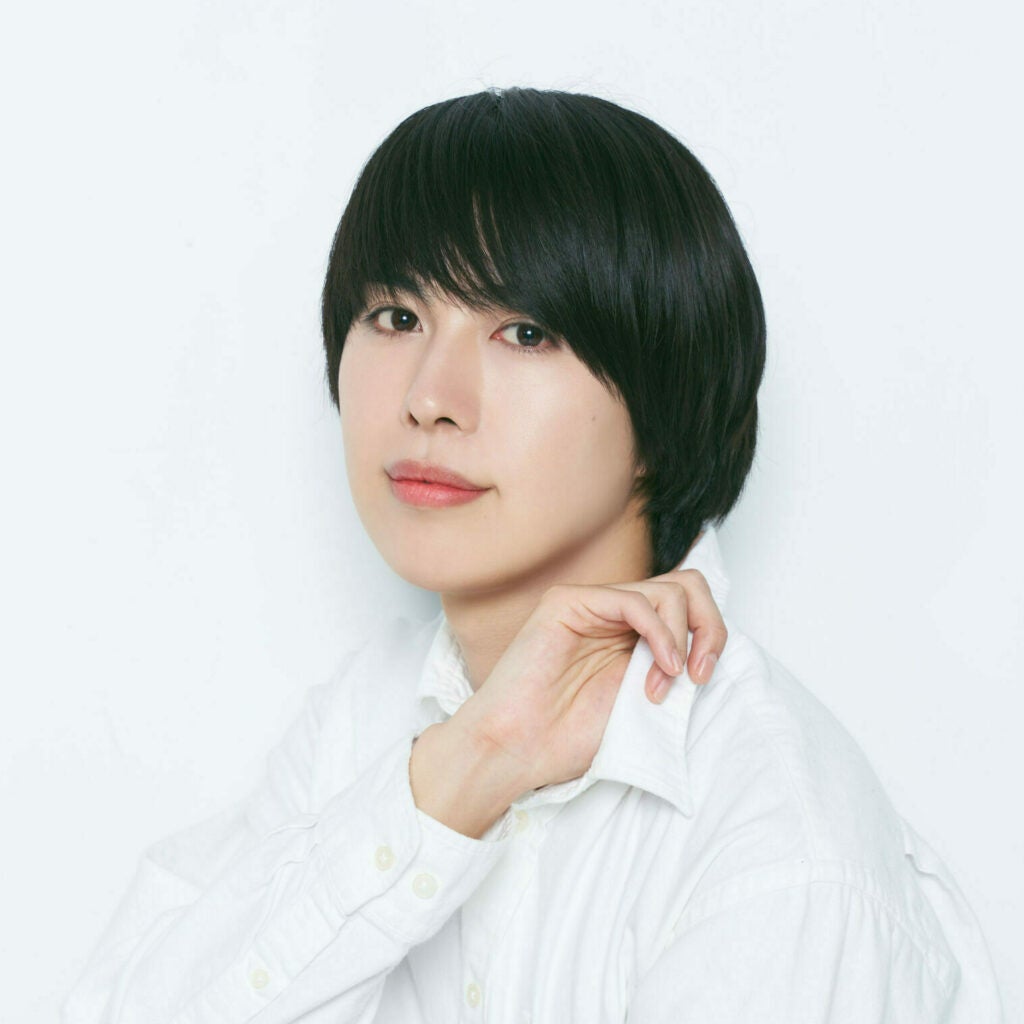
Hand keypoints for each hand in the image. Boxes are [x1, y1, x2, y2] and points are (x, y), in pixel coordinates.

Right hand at [452, 568, 727, 793]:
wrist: (518, 748)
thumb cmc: (568, 736)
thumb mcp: (644, 701)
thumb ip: (672, 668)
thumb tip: (713, 650)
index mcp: (631, 633)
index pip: (689, 604)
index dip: (710, 633)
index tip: (704, 678)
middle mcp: (613, 613)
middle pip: (687, 586)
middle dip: (707, 626)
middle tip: (698, 673)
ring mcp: (591, 604)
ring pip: (668, 589)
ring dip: (680, 638)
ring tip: (662, 682)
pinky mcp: (568, 602)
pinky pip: (634, 599)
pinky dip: (659, 632)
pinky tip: (658, 666)